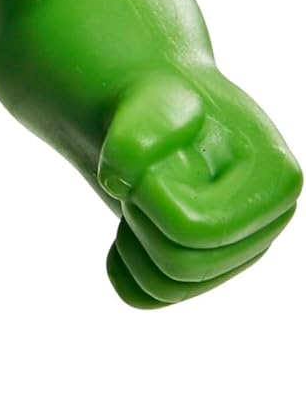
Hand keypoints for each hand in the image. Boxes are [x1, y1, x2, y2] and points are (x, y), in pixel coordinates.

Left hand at [98, 70, 299, 307]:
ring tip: (136, 197)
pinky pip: (149, 296)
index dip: (151, 195)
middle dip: (141, 218)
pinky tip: (124, 229)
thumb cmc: (153, 101)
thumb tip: (117, 185)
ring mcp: (237, 252)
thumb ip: (140, 133)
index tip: (151, 158)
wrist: (142, 113)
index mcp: (276, 184)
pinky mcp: (205, 268)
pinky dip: (123, 267)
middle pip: (183, 267)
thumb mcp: (147, 97)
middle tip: (136, 177)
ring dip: (133, 240)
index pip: (198, 229)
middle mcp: (266, 226)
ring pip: (166, 288)